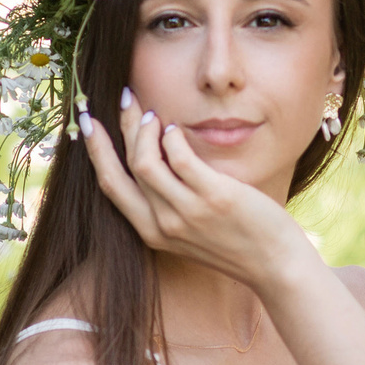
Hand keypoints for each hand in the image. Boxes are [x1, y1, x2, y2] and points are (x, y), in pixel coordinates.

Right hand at [81, 87, 313, 288]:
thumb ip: (170, 206)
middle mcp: (163, 224)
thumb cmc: (237, 244)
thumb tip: (157, 160)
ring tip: (154, 114)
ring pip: (146, 160)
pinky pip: (180, 157)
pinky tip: (176, 128)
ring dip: (145, 128)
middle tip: (124, 98)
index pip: (110, 186)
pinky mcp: (214, 197)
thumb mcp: (191, 233)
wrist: (275, 266)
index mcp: (152, 233)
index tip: (89, 123)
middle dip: (116, 127)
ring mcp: (187, 212)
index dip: (96, 151)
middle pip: (124, 167)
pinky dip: (172, 136)